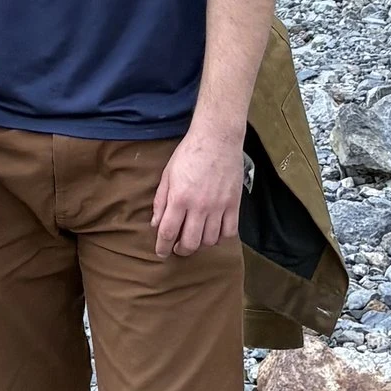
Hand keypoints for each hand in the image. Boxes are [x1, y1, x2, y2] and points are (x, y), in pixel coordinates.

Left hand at [153, 124, 244, 257]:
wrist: (217, 138)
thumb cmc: (189, 153)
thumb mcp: (168, 174)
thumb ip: (161, 200)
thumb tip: (156, 224)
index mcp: (179, 198)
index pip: (168, 232)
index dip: (162, 247)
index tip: (161, 252)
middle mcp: (199, 206)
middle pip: (190, 242)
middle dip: (181, 250)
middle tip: (178, 248)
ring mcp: (219, 206)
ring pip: (210, 241)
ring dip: (200, 244)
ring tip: (196, 238)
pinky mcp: (234, 204)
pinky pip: (229, 232)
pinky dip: (221, 238)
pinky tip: (214, 232)